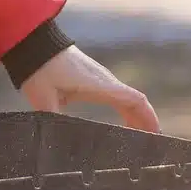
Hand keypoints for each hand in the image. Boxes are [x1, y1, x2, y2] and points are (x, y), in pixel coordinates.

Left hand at [19, 46, 160, 132]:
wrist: (35, 43)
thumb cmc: (40, 69)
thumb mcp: (43, 99)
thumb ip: (53, 122)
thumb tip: (54, 146)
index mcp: (99, 85)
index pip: (134, 100)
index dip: (147, 117)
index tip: (155, 135)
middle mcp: (105, 80)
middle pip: (135, 101)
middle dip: (146, 121)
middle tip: (150, 144)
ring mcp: (101, 78)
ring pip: (128, 98)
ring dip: (137, 115)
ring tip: (141, 137)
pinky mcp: (93, 78)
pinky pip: (118, 95)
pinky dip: (127, 109)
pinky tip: (123, 121)